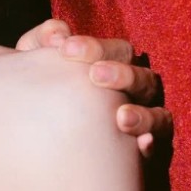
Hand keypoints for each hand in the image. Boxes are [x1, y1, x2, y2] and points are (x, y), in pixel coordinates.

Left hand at [19, 18, 171, 159]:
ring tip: (120, 116)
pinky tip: (140, 145)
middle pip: (143, 79)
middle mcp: (133, 94)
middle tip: (94, 76)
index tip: (66, 49)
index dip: (96, 48)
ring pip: (157, 114)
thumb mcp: (35, 66)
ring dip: (142, 114)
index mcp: (114, 69)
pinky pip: (156, 149)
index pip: (117, 52)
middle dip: (121, 75)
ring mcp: (142, 124)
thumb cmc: (39, 95)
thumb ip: (42, 42)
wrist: (33, 143)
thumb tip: (58, 34)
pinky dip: (150, 145)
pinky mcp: (139, 155)